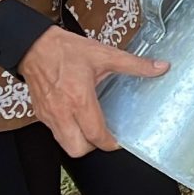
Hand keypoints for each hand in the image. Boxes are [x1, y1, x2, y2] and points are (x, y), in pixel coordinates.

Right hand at [19, 26, 168, 156]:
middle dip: (93, 147)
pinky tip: (76, 118)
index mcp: (79, 99)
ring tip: (90, 127)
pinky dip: (67, 132)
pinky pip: (55, 133)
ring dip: (79, 141)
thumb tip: (160, 67)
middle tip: (103, 135)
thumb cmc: (65, 50)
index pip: (95, 135)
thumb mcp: (103, 54)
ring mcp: (48, 115)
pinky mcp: (40, 114)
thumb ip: (134, 64)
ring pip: (64, 144)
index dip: (110, 143)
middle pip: (77, 149)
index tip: (119, 140)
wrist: (33, 45)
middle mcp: (62, 112)